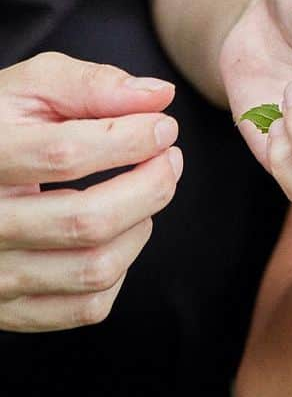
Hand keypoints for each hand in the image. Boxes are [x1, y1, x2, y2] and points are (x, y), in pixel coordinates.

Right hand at [0, 53, 181, 331]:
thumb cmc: (4, 127)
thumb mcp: (32, 89)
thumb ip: (93, 86)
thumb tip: (159, 97)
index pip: (64, 153)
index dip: (130, 138)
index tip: (163, 127)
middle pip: (87, 220)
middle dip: (150, 185)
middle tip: (170, 159)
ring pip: (95, 268)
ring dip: (140, 226)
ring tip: (143, 192)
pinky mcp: (9, 310)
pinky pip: (87, 307)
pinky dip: (119, 270)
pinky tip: (117, 234)